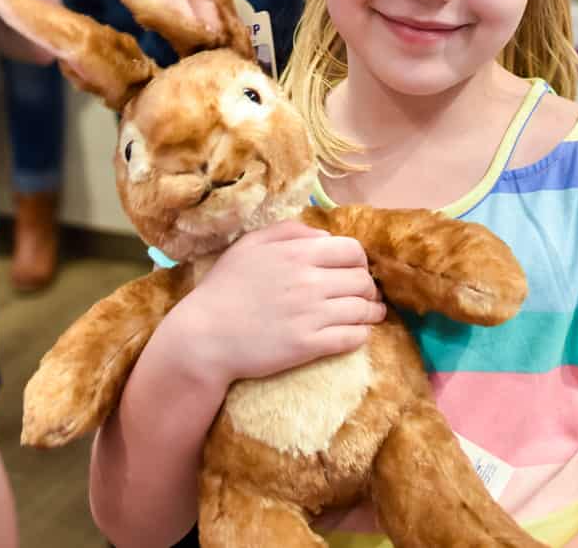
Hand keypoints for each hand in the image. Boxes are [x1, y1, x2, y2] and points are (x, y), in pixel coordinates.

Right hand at [172, 219, 385, 385]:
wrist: (205, 336)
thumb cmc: (226, 287)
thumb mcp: (251, 243)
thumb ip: (290, 231)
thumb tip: (324, 236)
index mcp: (299, 253)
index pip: (352, 250)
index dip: (359, 260)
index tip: (356, 269)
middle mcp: (310, 281)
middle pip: (362, 280)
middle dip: (368, 286)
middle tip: (366, 294)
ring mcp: (311, 314)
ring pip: (362, 309)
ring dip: (372, 311)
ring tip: (372, 314)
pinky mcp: (308, 346)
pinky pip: (351, 338)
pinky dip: (362, 334)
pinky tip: (360, 333)